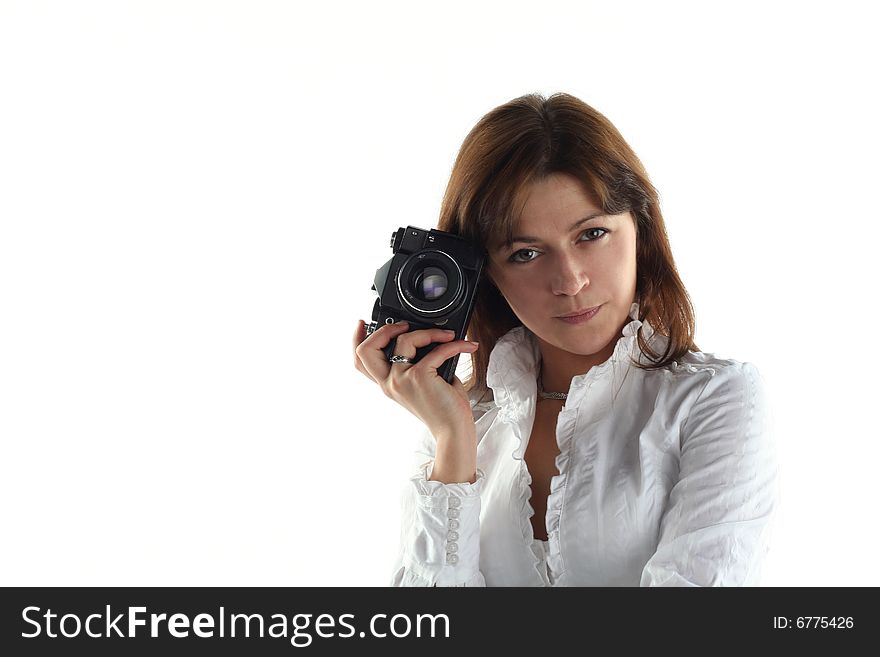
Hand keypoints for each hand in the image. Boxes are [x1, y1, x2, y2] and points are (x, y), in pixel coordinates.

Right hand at [352, 320, 478, 437]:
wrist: (454, 431)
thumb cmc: (444, 409)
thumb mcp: (423, 384)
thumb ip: (416, 363)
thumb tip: (428, 337)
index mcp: (388, 385)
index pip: (360, 362)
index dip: (356, 339)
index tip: (362, 323)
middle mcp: (389, 383)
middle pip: (366, 350)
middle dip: (384, 329)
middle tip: (405, 325)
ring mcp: (401, 380)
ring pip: (404, 340)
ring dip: (429, 332)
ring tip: (447, 335)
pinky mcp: (419, 377)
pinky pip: (436, 350)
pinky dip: (453, 345)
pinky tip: (466, 346)